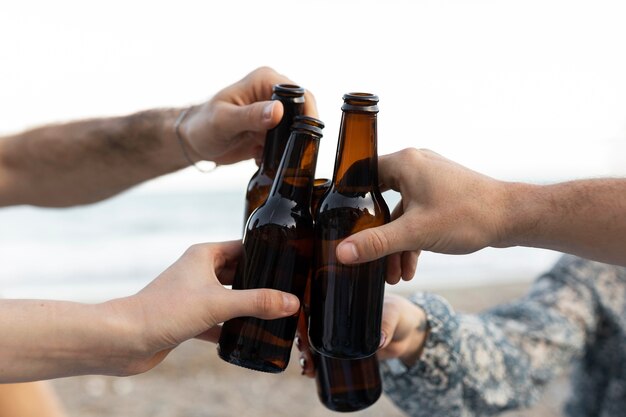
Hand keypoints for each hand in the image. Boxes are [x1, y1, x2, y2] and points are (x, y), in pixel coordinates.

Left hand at [108, 241, 300, 374]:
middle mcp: (198, 272)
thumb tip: (291, 302)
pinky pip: (216, 320)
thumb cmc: (164, 311)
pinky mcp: (187, 319)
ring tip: (272, 313)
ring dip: (245, 306)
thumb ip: (257, 302)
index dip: (264, 253)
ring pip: (227, 297)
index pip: (242, 247)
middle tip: (285, 290)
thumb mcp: (218, 303)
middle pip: (237, 272)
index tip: (287, 262)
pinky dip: (230, 327)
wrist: (125, 340)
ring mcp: (192, 296)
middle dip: (259, 282)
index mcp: (204, 256)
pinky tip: (246, 337)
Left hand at [180, 66, 317, 165]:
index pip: (299, 93)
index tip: (309, 134)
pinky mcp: (272, 130)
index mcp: (264, 80)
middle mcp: (272, 93)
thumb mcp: (224, 121)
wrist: (193, 141)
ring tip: (272, 155)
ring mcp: (274, 113)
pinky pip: (288, 142)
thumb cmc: (202, 125)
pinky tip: (262, 158)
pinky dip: (281, 154)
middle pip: (304, 111)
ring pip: (298, 130)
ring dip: (290, 146)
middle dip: (301, 133)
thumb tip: (278, 111)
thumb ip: (251, 116)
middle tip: (293, 151)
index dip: (309, 112)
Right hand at [296, 293, 427, 375]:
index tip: (298, 324)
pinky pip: (322, 355)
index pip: (313, 300)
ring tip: (307, 367)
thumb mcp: (393, 314)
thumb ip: (387, 325)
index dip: (300, 311)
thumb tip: (380, 341)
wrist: (408, 334)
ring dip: (305, 353)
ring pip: (312, 341)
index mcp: (341, 296)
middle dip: (300, 337)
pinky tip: (309, 372)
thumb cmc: (398, 313)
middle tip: (304, 351)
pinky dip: (314, 364)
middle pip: (308, 323)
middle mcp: (334, 313)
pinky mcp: (341, 350)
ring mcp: (336, 333)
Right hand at [336, 148, 507, 280]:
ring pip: (401, 213)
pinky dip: (413, 240)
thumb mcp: (415, 233)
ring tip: (394, 275)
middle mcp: (415, 165)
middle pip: (380, 200)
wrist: (512, 217)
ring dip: (396, 244)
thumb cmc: (467, 216)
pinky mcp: (442, 193)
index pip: (361, 174)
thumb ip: (376, 244)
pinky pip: (417, 216)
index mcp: (404, 163)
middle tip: (367, 258)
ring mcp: (430, 179)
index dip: (348, 198)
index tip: (339, 221)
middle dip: (376, 235)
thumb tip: (341, 252)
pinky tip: (410, 268)